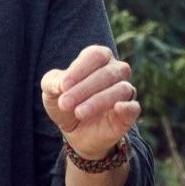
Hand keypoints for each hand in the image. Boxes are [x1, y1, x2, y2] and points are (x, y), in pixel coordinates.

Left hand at [41, 43, 141, 161]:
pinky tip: (117, 108)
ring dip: (98, 100)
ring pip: (120, 89)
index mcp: (99, 58)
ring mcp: (125, 91)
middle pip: (107, 73)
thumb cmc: (65, 100)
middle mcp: (116, 71)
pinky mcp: (129, 112)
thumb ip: (52, 82)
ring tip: (79, 113)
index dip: (80, 69)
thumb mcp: (50, 90)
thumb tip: (62, 84)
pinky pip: (134, 107)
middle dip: (84, 89)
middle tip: (65, 104)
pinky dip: (127, 107)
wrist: (75, 130)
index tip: (62, 86)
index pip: (96, 55)